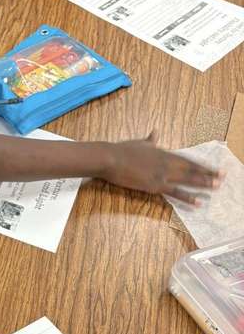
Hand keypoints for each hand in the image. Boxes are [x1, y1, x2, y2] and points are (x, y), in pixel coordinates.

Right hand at [104, 132, 221, 202]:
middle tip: (223, 178)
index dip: (202, 165)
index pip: (188, 160)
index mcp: (164, 153)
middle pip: (192, 169)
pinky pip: (175, 192)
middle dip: (208, 174)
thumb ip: (150, 139)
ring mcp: (162, 174)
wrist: (110, 158)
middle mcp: (167, 163)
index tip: (214, 168)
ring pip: (187, 180)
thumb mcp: (139, 143)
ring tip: (217, 187)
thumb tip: (156, 132)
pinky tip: (198, 202)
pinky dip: (188, 197)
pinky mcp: (154, 185)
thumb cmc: (122, 150)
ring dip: (203, 184)